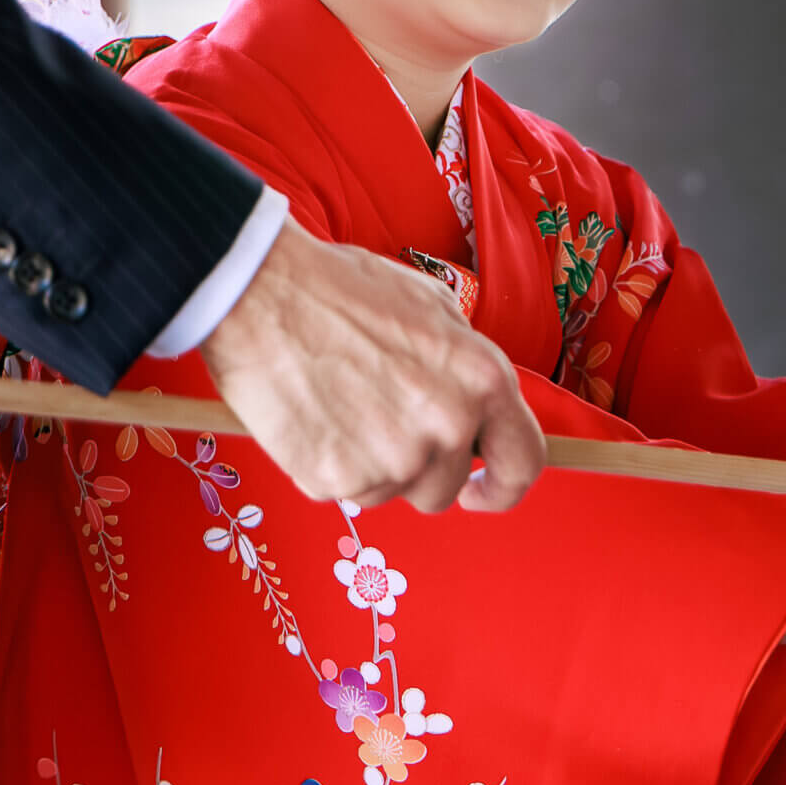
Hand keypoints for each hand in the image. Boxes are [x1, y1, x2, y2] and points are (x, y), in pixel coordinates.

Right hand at [201, 219, 543, 513]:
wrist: (263, 293)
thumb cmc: (342, 291)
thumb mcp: (434, 309)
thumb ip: (464, 367)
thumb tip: (474, 408)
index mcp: (482, 380)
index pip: (523, 462)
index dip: (504, 486)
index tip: (484, 490)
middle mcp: (447, 426)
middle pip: (446, 489)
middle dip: (419, 468)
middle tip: (379, 425)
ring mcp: (393, 459)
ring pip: (392, 493)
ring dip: (372, 467)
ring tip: (342, 408)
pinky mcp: (339, 479)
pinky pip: (344, 492)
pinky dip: (329, 467)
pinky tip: (314, 418)